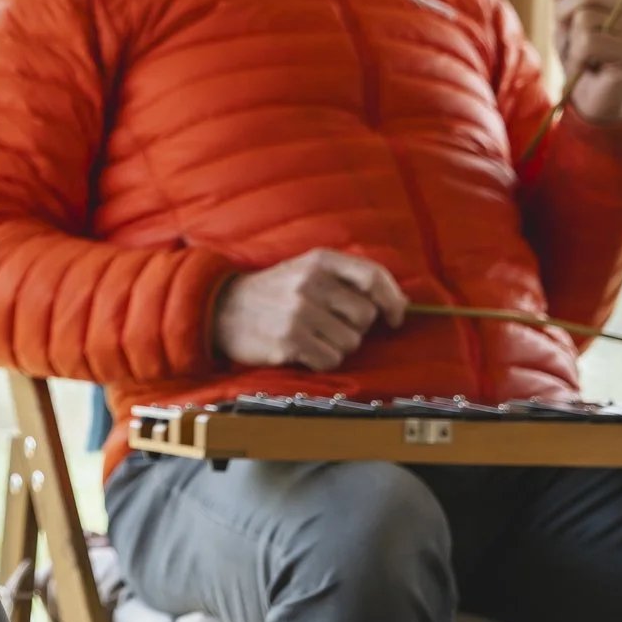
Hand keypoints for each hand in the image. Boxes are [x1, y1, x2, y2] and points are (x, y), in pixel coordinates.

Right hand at [212, 249, 407, 370]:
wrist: (222, 310)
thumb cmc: (274, 293)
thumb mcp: (306, 270)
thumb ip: (348, 279)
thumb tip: (400, 304)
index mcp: (318, 260)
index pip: (373, 277)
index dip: (393, 300)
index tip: (394, 317)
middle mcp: (310, 282)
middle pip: (366, 317)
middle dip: (354, 327)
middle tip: (327, 324)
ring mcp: (299, 312)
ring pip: (350, 343)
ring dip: (335, 346)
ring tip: (310, 336)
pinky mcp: (289, 341)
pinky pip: (330, 361)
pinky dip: (320, 361)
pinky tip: (301, 350)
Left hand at [546, 0, 621, 123]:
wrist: (592, 98)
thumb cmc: (580, 57)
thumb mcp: (565, 22)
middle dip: (563, 14)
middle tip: (568, 37)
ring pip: (584, 18)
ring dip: (571, 41)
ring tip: (582, 55)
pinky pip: (589, 42)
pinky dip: (579, 57)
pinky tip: (589, 67)